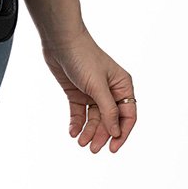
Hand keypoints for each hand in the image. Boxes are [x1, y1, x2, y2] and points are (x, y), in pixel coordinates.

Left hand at [40, 25, 136, 153]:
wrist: (59, 40)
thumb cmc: (83, 56)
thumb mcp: (98, 86)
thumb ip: (108, 110)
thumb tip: (116, 132)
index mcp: (122, 85)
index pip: (127, 115)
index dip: (122, 133)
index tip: (113, 147)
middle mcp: (109, 90)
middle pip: (109, 120)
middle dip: (102, 135)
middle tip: (93, 149)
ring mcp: (92, 92)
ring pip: (94, 118)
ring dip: (89, 131)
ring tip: (81, 143)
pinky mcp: (77, 92)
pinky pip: (80, 112)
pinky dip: (77, 123)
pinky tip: (73, 132)